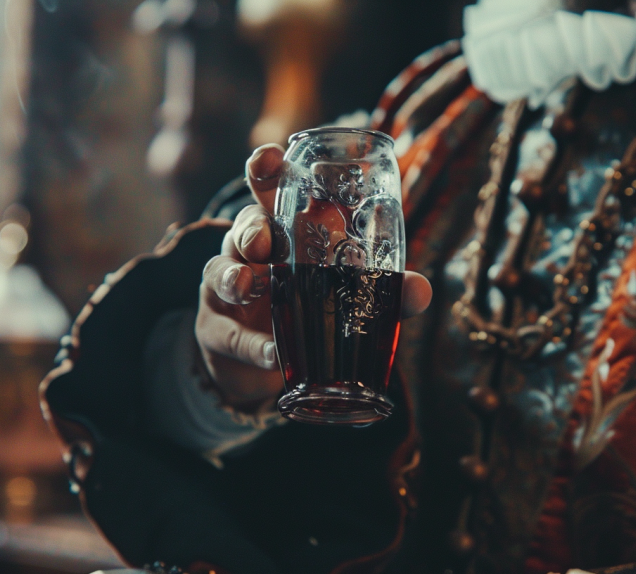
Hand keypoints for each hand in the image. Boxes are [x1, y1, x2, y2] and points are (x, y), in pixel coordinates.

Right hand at [195, 144, 433, 410]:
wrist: (266, 359)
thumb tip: (419, 291)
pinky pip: (228, 332)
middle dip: (251, 226)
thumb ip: (386, 292)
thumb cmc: (310, 306)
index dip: (268, 169)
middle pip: (244, 222)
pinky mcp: (216, 328)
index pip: (274, 189)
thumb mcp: (350, 295)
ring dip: (234, 277)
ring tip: (247, 287)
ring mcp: (228, 285)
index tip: (273, 157)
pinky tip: (270, 354)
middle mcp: (252, 248)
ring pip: (222, 268)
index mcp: (286, 227)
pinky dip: (250, 344)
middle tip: (265, 240)